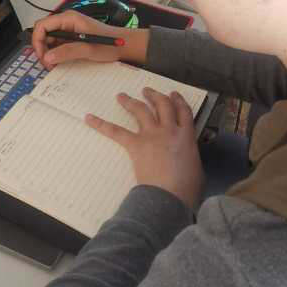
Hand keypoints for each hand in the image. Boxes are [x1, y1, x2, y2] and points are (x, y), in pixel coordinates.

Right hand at [32, 11, 148, 70]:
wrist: (124, 45)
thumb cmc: (109, 44)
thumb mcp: (88, 49)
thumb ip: (67, 51)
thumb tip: (48, 57)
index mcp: (68, 18)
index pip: (42, 25)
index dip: (37, 41)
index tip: (43, 57)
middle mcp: (66, 21)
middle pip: (43, 32)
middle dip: (42, 48)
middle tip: (48, 64)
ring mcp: (68, 29)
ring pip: (48, 39)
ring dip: (48, 52)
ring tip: (54, 65)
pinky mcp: (72, 37)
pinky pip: (57, 43)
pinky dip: (55, 53)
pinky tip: (60, 61)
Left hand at [86, 87, 203, 209]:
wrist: (169, 196)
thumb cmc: (186, 188)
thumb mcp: (196, 169)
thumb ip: (190, 158)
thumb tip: (185, 160)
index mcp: (186, 136)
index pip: (183, 112)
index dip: (178, 101)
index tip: (173, 95)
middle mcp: (169, 130)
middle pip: (163, 105)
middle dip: (155, 95)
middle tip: (147, 91)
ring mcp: (151, 135)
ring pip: (141, 111)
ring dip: (131, 101)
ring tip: (122, 96)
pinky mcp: (135, 145)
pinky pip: (116, 131)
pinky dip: (101, 124)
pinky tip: (89, 118)